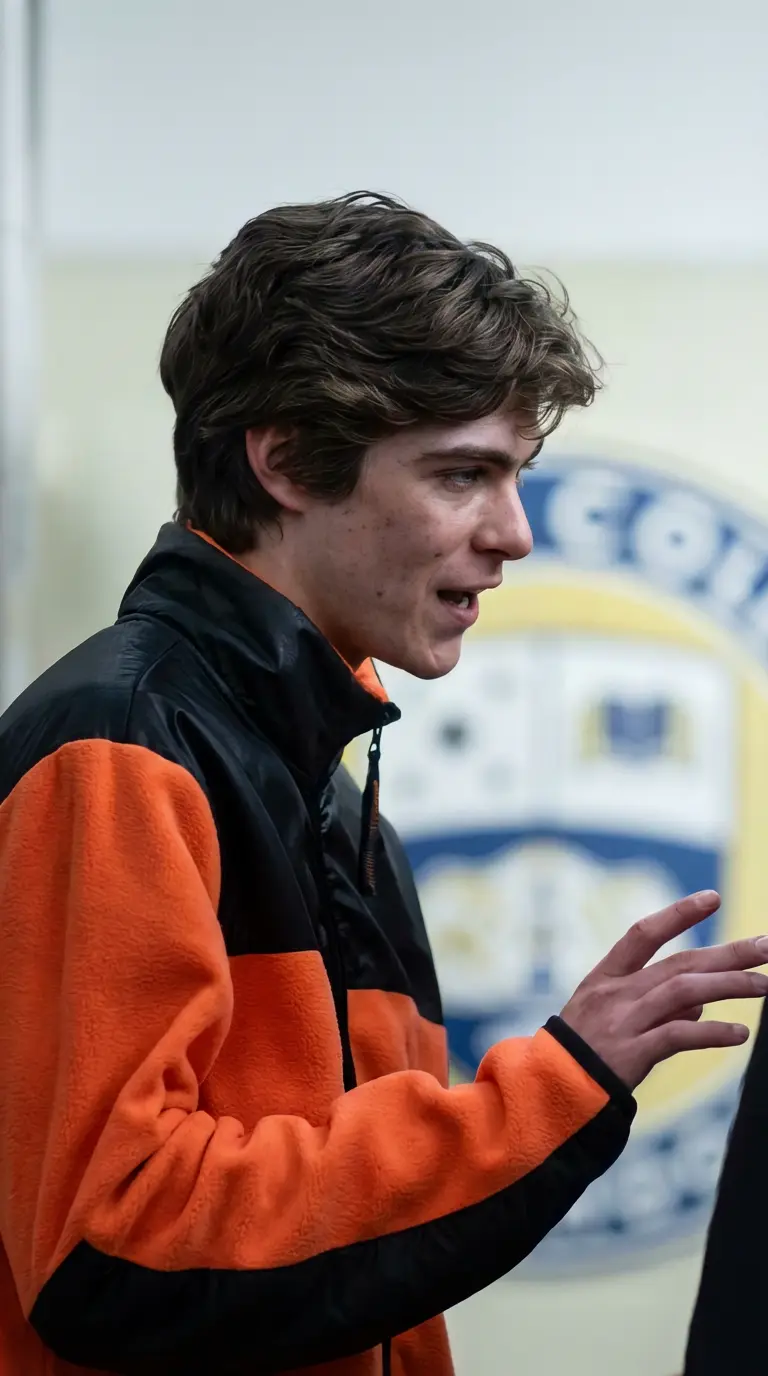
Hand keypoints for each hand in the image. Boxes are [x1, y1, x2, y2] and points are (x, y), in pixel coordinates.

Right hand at [559, 890, 767, 1089]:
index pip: (644, 933)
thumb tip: (703, 1000)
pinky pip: (679, 1036)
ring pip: (685, 992)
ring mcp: (624, 1022)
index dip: (679, 914)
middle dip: (728, 953)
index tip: (713, 897)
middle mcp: (616, 993)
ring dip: (729, 986)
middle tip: (766, 946)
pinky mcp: (633, 1054)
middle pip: (680, 964)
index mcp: (605, 977)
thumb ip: (656, 1004)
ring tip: (764, 985)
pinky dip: (712, 1032)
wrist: (550, 1090)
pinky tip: (739, 1034)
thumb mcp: (608, 1016)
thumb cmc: (581, 1052)